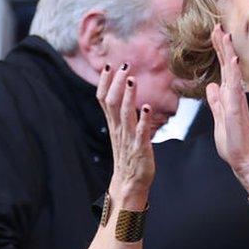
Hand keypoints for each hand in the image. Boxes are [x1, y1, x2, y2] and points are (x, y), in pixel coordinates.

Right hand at [97, 63, 154, 209]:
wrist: (130, 183)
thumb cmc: (129, 156)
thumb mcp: (122, 132)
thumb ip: (122, 114)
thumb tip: (124, 95)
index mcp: (113, 124)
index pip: (103, 99)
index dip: (105, 82)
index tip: (109, 66)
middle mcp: (118, 129)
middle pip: (111, 102)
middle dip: (117, 83)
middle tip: (124, 66)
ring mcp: (128, 138)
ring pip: (124, 114)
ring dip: (128, 96)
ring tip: (132, 80)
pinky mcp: (140, 148)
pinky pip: (140, 132)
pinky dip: (142, 119)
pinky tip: (146, 107)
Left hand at [206, 24, 248, 196]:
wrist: (243, 159)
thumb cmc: (233, 142)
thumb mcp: (219, 117)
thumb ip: (216, 102)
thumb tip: (211, 87)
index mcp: (229, 96)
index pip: (224, 69)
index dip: (220, 51)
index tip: (215, 34)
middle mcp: (234, 95)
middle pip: (228, 64)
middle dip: (222, 45)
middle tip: (216, 26)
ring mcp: (237, 101)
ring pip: (232, 71)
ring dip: (228, 52)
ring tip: (223, 34)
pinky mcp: (237, 110)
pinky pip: (235, 88)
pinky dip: (234, 74)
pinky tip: (233, 61)